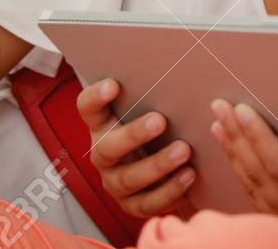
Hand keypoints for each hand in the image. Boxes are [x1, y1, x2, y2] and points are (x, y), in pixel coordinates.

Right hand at [77, 78, 195, 217]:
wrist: (169, 172)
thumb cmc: (161, 131)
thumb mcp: (156, 112)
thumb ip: (159, 97)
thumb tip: (186, 73)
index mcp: (104, 126)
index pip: (88, 109)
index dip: (96, 97)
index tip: (114, 84)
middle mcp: (104, 154)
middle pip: (108, 147)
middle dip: (133, 135)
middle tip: (160, 121)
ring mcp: (115, 182)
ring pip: (128, 178)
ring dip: (157, 164)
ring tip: (184, 150)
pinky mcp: (132, 204)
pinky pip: (147, 202)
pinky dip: (169, 190)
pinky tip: (189, 175)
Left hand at [210, 99, 277, 247]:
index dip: (261, 138)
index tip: (243, 111)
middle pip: (257, 171)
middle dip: (238, 137)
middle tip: (220, 107)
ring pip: (250, 183)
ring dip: (234, 152)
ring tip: (218, 126)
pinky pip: (253, 195)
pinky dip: (240, 173)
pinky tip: (236, 160)